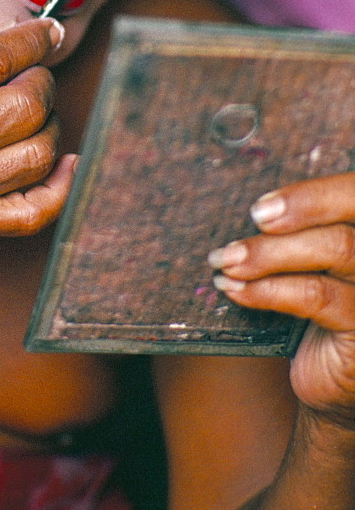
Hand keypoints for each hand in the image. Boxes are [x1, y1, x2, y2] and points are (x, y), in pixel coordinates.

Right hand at [0, 19, 74, 258]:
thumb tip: (10, 35)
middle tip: (31, 71)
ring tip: (29, 108)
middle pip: (26, 107)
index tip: (48, 31)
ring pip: (39, 152)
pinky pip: (35, 212)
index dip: (32, 39)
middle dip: (41, 79)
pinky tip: (63, 157)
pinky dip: (62, 184)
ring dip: (48, 121)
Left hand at [208, 171, 354, 423]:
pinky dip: (269, 289)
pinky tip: (237, 289)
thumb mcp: (308, 261)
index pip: (354, 195)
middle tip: (252, 219)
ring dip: (270, 253)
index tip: (263, 206)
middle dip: (298, 211)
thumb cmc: (316, 304)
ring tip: (227, 259)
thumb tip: (250, 205)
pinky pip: (317, 296)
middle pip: (348, 225)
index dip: (314, 195)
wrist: (332, 376)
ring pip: (336, 251)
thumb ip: (296, 230)